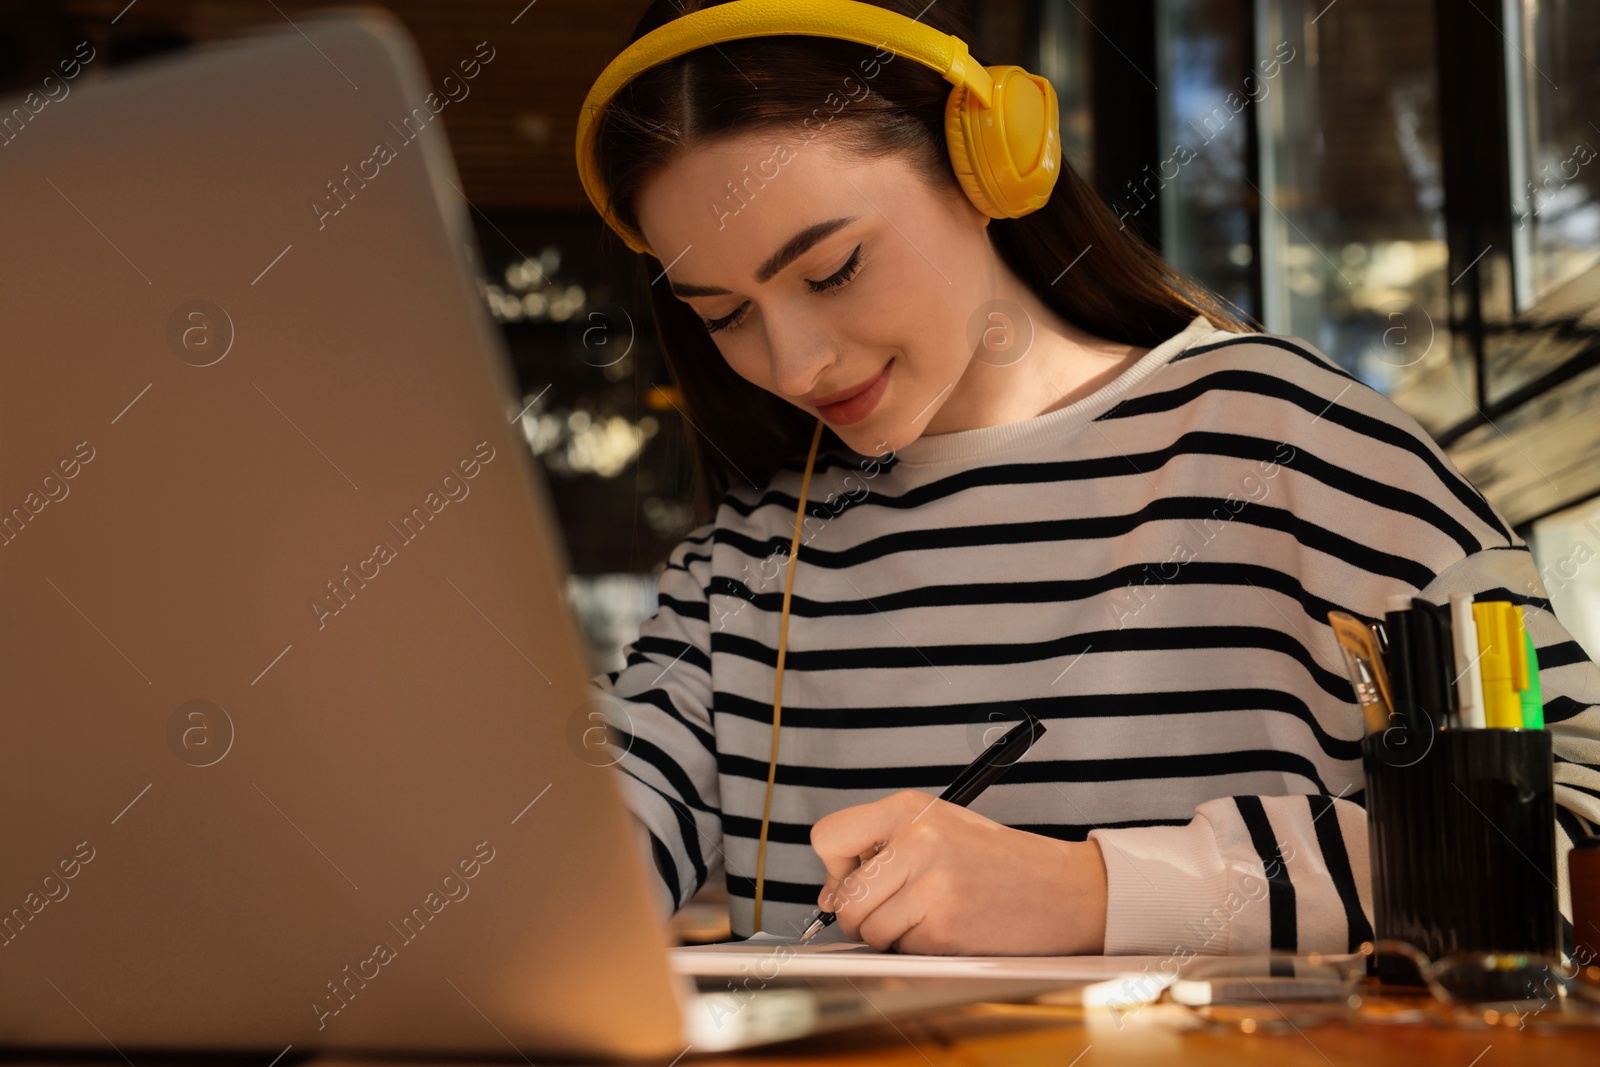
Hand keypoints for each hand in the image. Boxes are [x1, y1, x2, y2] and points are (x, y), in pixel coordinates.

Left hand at [810, 789, 1106, 954]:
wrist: (1066, 890)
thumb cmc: (1000, 863)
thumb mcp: (938, 830)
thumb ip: (881, 850)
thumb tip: (829, 895)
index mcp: (910, 809)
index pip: (827, 837)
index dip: (833, 868)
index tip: (853, 878)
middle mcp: (916, 840)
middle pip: (844, 897)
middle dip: (860, 915)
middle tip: (895, 910)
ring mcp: (930, 884)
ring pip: (867, 930)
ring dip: (889, 936)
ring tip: (927, 917)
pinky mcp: (943, 927)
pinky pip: (900, 950)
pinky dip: (917, 949)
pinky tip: (948, 928)